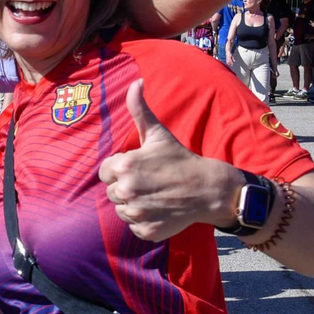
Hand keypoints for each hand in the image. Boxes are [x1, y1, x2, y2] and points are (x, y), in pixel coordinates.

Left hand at [97, 80, 239, 241]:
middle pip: (112, 192)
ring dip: (133, 205)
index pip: (105, 172)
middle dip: (127, 187)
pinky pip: (134, 227)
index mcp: (124, 166)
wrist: (207, 188)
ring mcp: (136, 213)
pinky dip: (144, 221)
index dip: (121, 170)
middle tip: (150, 182)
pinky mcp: (146, 230)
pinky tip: (159, 209)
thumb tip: (136, 82)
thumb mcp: (158, 134)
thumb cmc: (180, 159)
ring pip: (121, 210)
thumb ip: (140, 109)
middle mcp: (126, 190)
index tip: (140, 168)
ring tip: (155, 195)